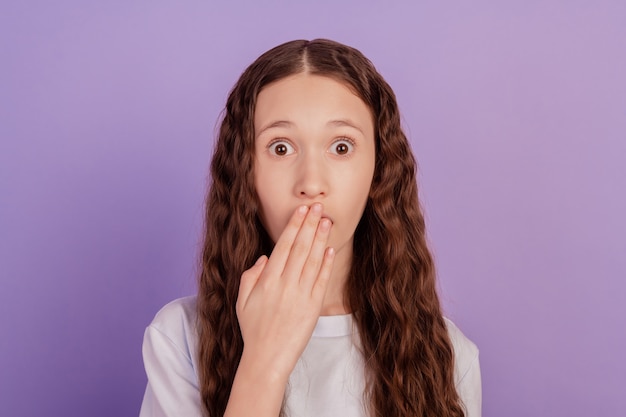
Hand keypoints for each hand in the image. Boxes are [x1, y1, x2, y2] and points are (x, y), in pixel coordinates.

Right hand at [235, 203, 334, 380]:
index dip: (293, 226)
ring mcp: (300, 295)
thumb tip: (264, 257)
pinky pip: (321, 281)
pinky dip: (326, 264)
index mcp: (266, 281)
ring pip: (312, 261)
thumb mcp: (242, 301)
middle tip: (318, 206)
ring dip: (320, 239)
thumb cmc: (253, 329)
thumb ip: (250, 276)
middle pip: (299, 248)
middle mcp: (284, 285)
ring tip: (326, 221)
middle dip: (309, 225)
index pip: (282, 246)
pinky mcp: (313, 307)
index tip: (301, 211)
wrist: (267, 358)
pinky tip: (330, 249)